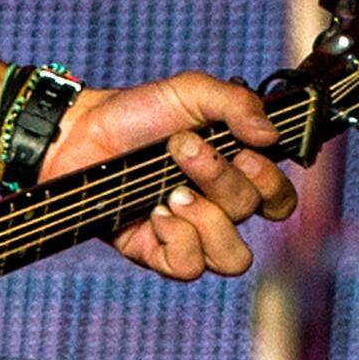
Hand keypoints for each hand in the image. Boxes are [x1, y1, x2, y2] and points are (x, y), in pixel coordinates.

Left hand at [45, 74, 296, 282]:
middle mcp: (218, 207)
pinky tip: (155, 213)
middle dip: (220, 179)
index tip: (245, 152)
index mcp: (235, 172)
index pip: (279, 199)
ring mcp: (189, 233)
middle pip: (251, 215)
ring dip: (207, 219)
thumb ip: (236, 103)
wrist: (79, 133)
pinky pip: (188, 268)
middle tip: (182, 150)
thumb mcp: (190, 91)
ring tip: (173, 192)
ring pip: (231, 258)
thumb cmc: (136, 112)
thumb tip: (270, 134)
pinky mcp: (157, 252)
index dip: (271, 183)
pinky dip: (177, 240)